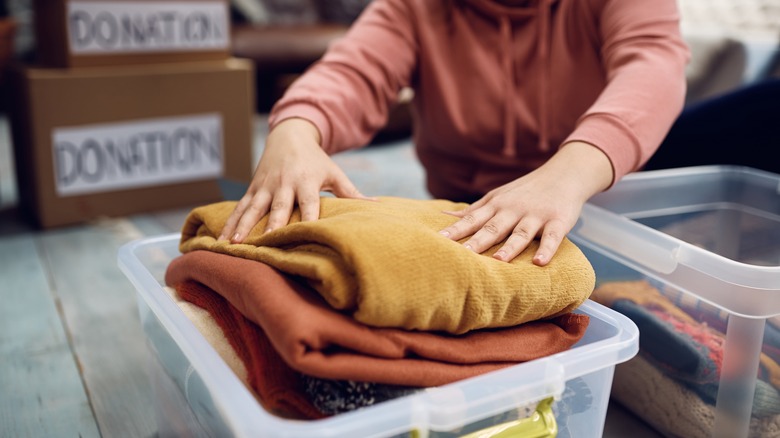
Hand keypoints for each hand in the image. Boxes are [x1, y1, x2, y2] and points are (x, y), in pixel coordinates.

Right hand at [219, 118, 370, 242]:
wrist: (289, 136)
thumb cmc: (316, 160)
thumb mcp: (334, 173)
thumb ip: (352, 192)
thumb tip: (378, 205)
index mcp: (306, 181)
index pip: (308, 204)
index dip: (306, 219)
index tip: (303, 234)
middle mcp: (284, 183)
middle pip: (277, 207)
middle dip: (271, 224)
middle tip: (264, 242)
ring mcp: (265, 186)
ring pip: (252, 208)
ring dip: (242, 226)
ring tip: (233, 244)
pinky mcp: (253, 188)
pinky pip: (239, 207)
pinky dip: (230, 222)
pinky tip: (221, 239)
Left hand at [438, 142, 613, 264]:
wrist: (564, 174)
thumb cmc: (525, 190)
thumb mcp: (498, 196)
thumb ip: (474, 210)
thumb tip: (444, 216)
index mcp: (496, 205)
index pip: (472, 219)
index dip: (456, 230)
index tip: (438, 241)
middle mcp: (513, 210)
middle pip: (493, 228)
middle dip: (476, 241)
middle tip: (460, 255)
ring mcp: (536, 215)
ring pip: (521, 233)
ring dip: (510, 247)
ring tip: (497, 261)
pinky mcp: (558, 221)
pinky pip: (553, 237)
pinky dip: (547, 249)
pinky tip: (539, 262)